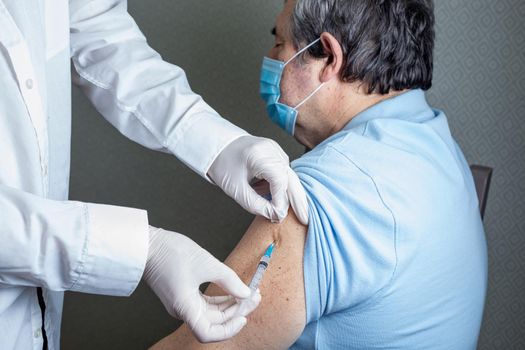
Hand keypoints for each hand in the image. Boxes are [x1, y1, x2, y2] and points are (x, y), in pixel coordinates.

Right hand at [143, 227, 260, 342]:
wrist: (149, 243)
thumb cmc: (171, 252)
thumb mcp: (207, 264)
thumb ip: (229, 280)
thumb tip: (246, 293)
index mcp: (185, 307)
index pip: (208, 333)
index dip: (228, 329)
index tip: (244, 317)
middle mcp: (183, 310)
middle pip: (214, 322)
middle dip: (237, 311)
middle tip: (255, 296)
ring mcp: (182, 303)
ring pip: (211, 313)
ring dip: (230, 304)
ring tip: (249, 292)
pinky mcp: (183, 295)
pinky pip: (205, 304)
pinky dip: (220, 299)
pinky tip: (234, 291)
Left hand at [208, 135, 307, 224]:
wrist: (218, 146)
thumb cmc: (224, 165)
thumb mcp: (236, 189)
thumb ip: (256, 204)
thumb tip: (276, 215)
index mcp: (259, 155)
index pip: (279, 181)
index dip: (281, 200)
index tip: (279, 216)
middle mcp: (272, 150)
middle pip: (291, 178)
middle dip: (299, 200)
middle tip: (305, 220)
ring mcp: (276, 151)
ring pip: (290, 177)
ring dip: (292, 195)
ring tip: (297, 214)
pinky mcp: (277, 155)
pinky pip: (285, 173)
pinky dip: (285, 188)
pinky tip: (283, 201)